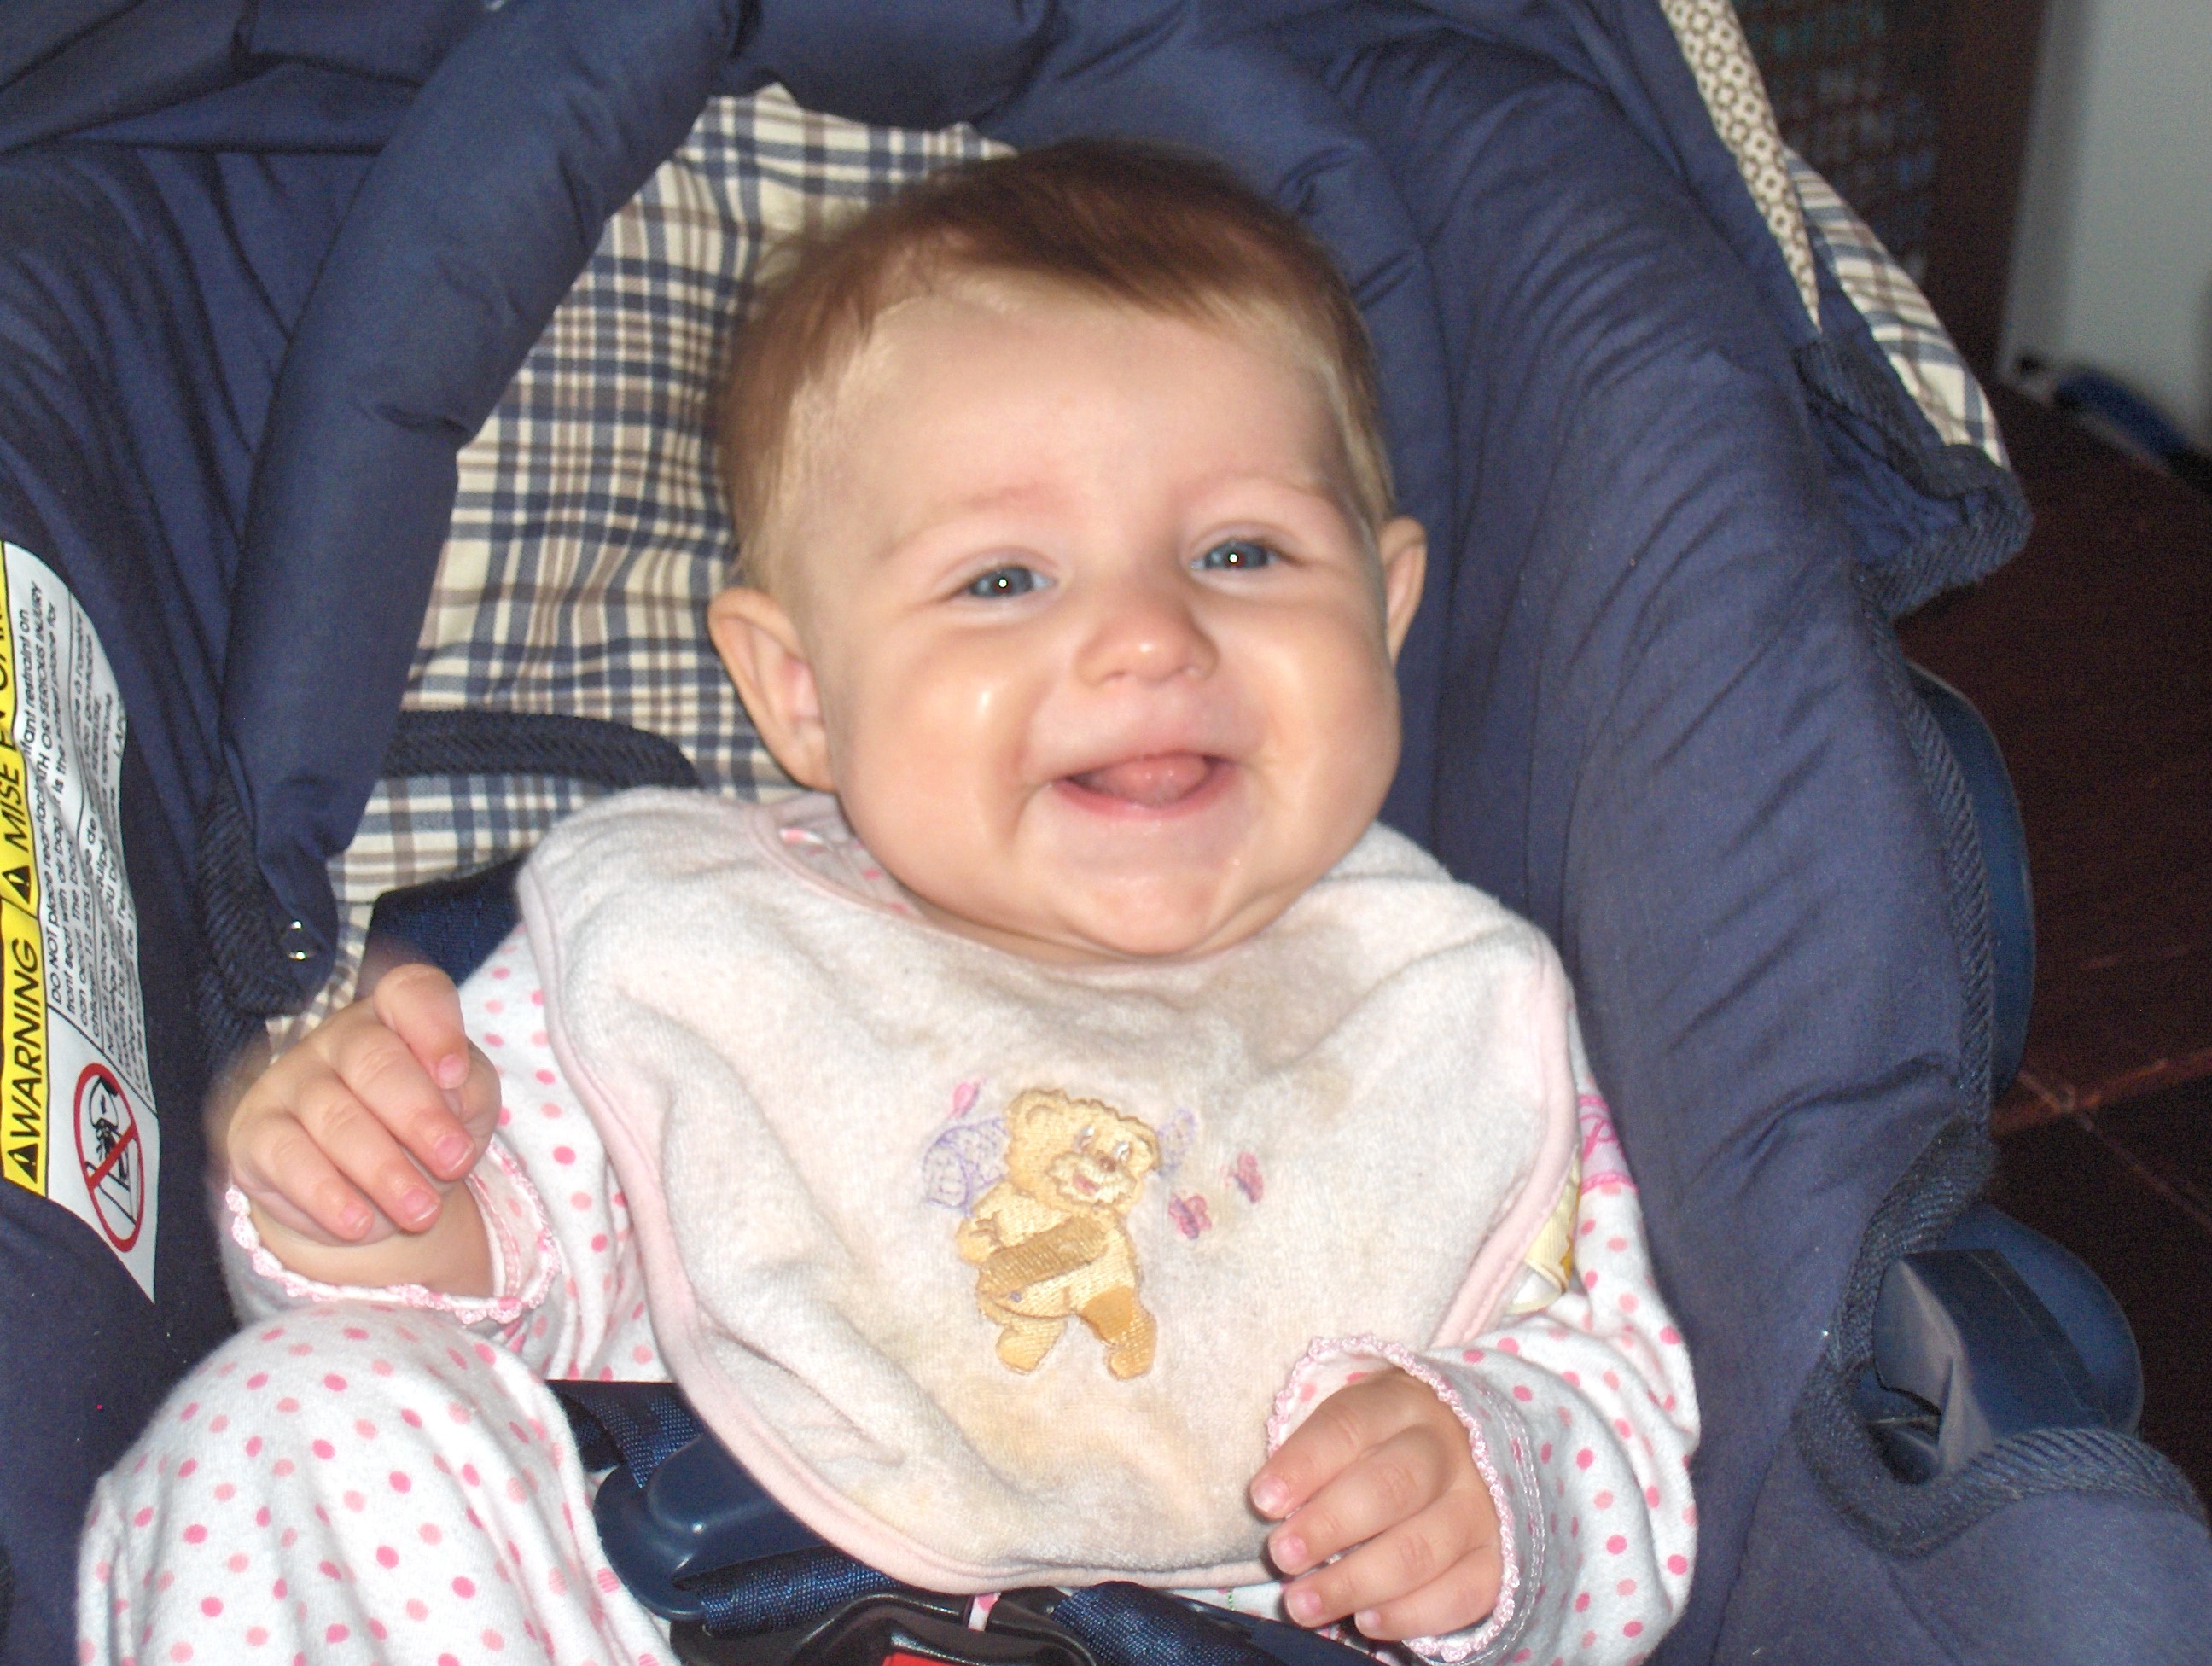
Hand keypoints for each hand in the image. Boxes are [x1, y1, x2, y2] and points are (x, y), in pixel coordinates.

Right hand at [220, 961, 500, 1292]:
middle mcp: (339, 1039)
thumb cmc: (426, 1132)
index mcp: (396, 1017)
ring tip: (422, 1211)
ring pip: (335, 1117)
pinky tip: (358, 1223)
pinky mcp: (255, 1133)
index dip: (434, 1026)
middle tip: (454, 1161)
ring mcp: (291, 1081)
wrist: (370, 1194)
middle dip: (419, 1115)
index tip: (456, 1074)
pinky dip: (325, 1194)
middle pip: (374, 1061)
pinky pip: (287, 1158)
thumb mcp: (468, 1108)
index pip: (410, 992)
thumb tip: (453, 1097)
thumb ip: (471, 1093)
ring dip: (384, 1169)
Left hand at [1249, 1366, 1501, 1641]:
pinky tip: (1366, 1621)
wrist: (1465, 1448)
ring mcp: (1479, 1505)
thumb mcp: (1348, 1425)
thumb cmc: (1379, 1442)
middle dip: (1330, 1526)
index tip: (1262, 1500)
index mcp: (1399, 1403)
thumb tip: (1272, 1504)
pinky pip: (1462, 1593)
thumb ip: (1314, 1456)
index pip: (1348, 1426)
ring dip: (1356, 1582)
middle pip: (1391, 1487)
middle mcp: (1447, 1449)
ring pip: (1422, 1549)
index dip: (1304, 1463)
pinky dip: (1412, 1613)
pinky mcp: (1496, 1556)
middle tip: (1282, 1555)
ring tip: (1302, 1604)